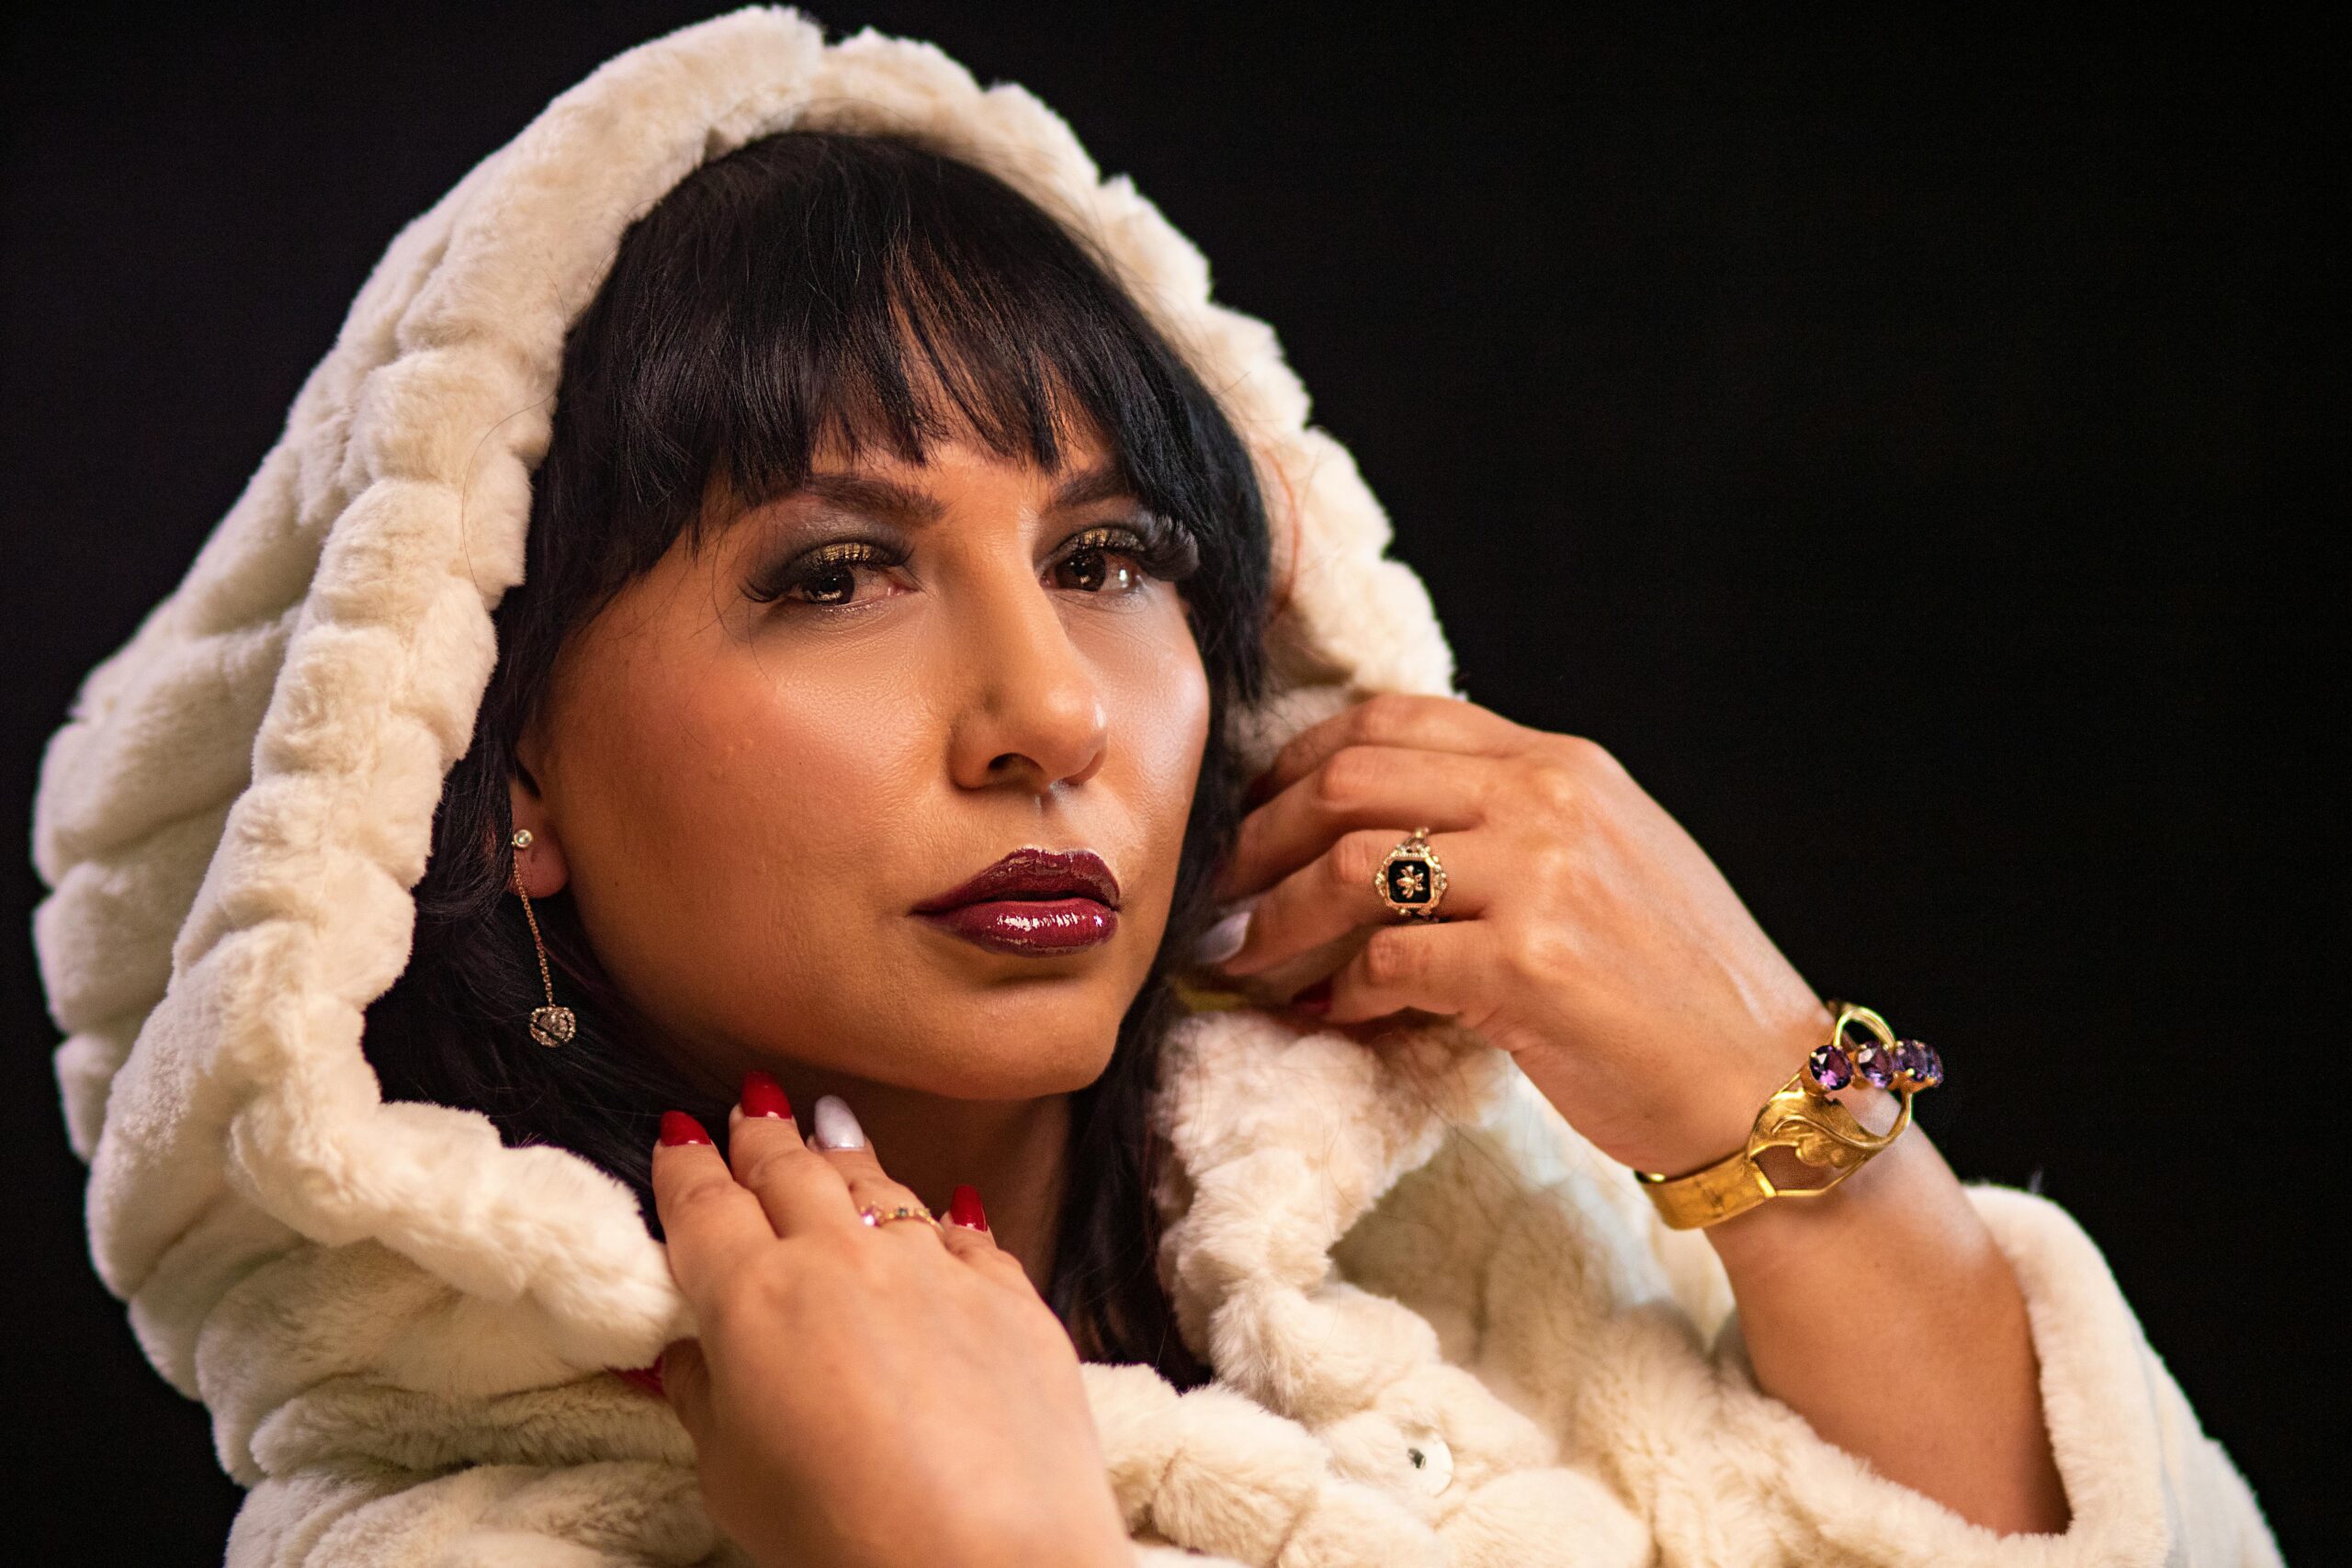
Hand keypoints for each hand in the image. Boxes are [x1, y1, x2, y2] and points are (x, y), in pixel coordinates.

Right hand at [650, 1076, 1130, 1567]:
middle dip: (762, 1136)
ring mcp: (932, 1268)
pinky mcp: (1008, 1294)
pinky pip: (966, 1235)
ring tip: (829, 1124)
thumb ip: (704, 1399)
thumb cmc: (839, 1533)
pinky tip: (946, 1203)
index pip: (704, 1209)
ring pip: (878, 1187)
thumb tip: (687, 1354)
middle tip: (749, 1106)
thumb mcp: (732, 1478)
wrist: (983, 1554)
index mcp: (752, 1297)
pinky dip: (944, 1215)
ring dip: (846, 1152)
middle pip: (790, 1175)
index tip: (677, 1134)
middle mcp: (841, 1259)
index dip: (684, 1167)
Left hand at [1206, 691, 1835, 1174]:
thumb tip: (1368, 838)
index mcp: (1562, 765)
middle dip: (1258, 837)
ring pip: (1349, 866)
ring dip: (1276, 920)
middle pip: (1348, 778)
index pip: (1392, 720)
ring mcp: (1542, 877)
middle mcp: (1549, 800)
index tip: (1252, 813)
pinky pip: (1388, 963)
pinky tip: (1336, 1014)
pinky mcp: (1530, 966)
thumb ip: (1504, 828)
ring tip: (1241, 961)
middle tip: (1217, 893)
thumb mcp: (1602, 866)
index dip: (1297, 762)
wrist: (1767, 1084)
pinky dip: (1341, 991)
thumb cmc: (1676, 990)